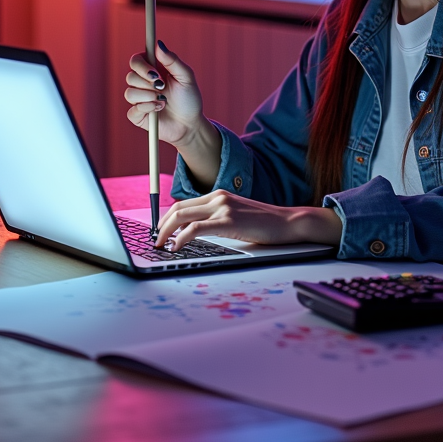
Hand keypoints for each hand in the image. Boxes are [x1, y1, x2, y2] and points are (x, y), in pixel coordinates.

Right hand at [124, 40, 203, 145]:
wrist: (190, 124)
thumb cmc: (189, 99)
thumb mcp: (186, 77)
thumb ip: (173, 60)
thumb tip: (159, 44)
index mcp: (153, 71)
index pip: (136, 61)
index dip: (142, 66)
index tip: (155, 73)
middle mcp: (143, 84)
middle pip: (130, 76)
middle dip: (148, 84)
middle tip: (163, 87)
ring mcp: (139, 99)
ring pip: (130, 93)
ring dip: (149, 97)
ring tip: (164, 100)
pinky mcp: (137, 115)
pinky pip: (132, 110)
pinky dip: (148, 109)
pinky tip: (159, 109)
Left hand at [154, 190, 342, 250]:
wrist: (288, 222)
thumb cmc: (265, 223)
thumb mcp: (237, 216)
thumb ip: (217, 219)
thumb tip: (194, 232)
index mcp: (218, 194)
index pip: (183, 204)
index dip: (166, 219)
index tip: (159, 233)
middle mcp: (217, 197)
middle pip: (177, 208)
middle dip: (160, 225)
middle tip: (154, 241)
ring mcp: (223, 207)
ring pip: (182, 216)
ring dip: (165, 232)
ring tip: (160, 245)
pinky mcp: (228, 220)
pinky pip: (195, 229)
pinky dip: (180, 238)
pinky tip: (176, 247)